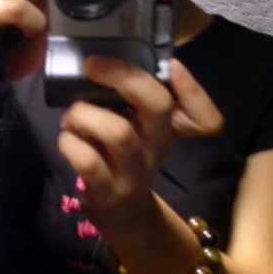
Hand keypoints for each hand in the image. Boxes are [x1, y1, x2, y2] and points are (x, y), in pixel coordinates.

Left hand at [57, 56, 222, 231]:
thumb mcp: (137, 129)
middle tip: (91, 65)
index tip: (174, 65)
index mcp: (167, 127)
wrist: (122, 214)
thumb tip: (101, 59)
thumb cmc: (124, 157)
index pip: (205, 117)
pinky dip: (70, 143)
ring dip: (85, 113)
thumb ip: (130, 99)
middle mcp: (157, 146)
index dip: (194, 89)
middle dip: (122, 76)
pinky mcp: (108, 191)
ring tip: (71, 116)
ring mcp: (134, 171)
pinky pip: (88, 162)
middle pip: (158, 106)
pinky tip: (67, 139)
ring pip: (119, 133)